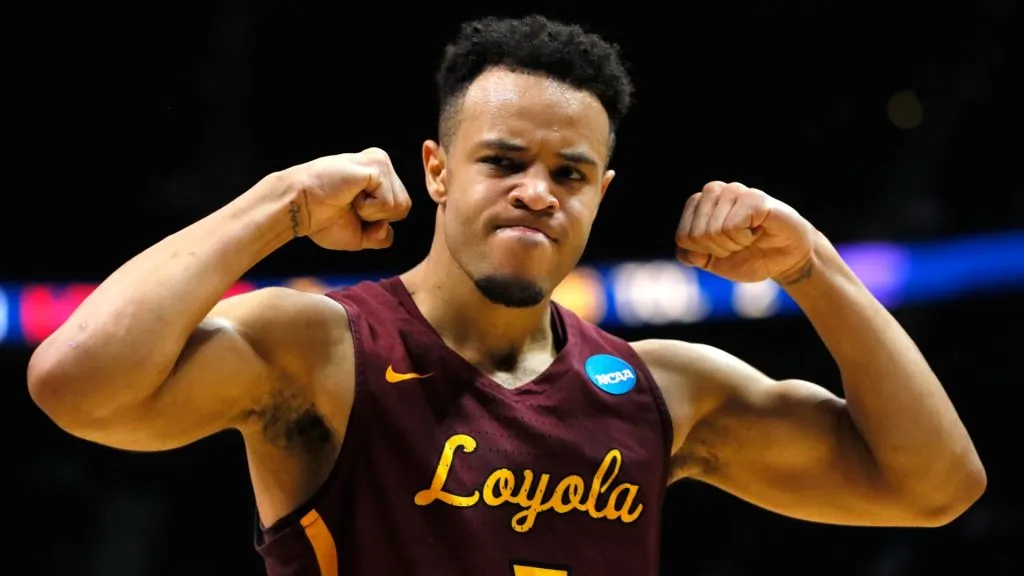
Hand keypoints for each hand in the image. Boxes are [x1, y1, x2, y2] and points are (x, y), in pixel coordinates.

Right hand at [291, 147, 411, 249]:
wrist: (299, 208)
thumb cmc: (322, 219)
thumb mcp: (359, 235)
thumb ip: (381, 235)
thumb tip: (388, 228)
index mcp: (378, 176)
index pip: (400, 209)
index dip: (377, 222)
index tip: (349, 210)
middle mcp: (381, 163)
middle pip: (404, 207)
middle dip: (376, 218)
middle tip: (349, 205)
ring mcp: (379, 161)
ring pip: (399, 205)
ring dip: (371, 213)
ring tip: (348, 199)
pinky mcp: (376, 165)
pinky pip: (388, 202)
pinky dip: (368, 209)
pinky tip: (350, 195)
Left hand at [675, 181, 815, 282]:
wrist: (785, 259)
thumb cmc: (748, 256)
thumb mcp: (712, 262)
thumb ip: (691, 256)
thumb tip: (685, 248)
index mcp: (699, 204)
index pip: (682, 237)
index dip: (704, 253)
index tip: (723, 248)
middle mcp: (714, 191)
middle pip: (696, 235)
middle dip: (718, 249)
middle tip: (739, 242)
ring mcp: (734, 190)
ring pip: (713, 231)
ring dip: (733, 244)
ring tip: (749, 235)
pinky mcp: (753, 197)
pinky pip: (733, 227)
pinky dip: (745, 238)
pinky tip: (758, 230)